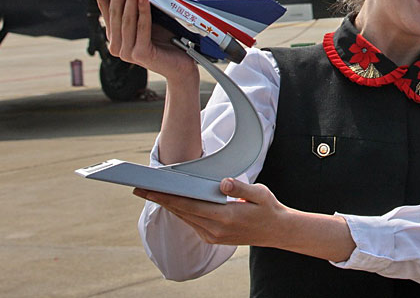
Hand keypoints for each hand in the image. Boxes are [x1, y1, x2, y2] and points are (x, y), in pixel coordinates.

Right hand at [83, 0, 196, 83]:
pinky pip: (141, 27)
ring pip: (127, 18)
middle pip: (115, 11)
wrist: (182, 64)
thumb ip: (136, 7)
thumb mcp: (148, 19)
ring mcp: (126, 51)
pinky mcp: (140, 54)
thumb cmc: (166, 40)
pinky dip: (142, 10)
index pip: (104, 7)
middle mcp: (117, 45)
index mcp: (115, 35)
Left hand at [134, 179, 355, 261]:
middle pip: (182, 212)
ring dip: (168, 206)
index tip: (151, 190)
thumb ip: (240, 187)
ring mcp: (214, 236)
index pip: (189, 205)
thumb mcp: (259, 194)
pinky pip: (192, 223)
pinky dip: (181, 212)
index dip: (168, 197)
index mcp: (225, 217)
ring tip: (152, 194)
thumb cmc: (269, 209)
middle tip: (140, 189)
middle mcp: (216, 230)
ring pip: (185, 219)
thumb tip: (223, 181)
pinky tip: (173, 203)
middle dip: (161, 200)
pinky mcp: (214, 238)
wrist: (279, 231)